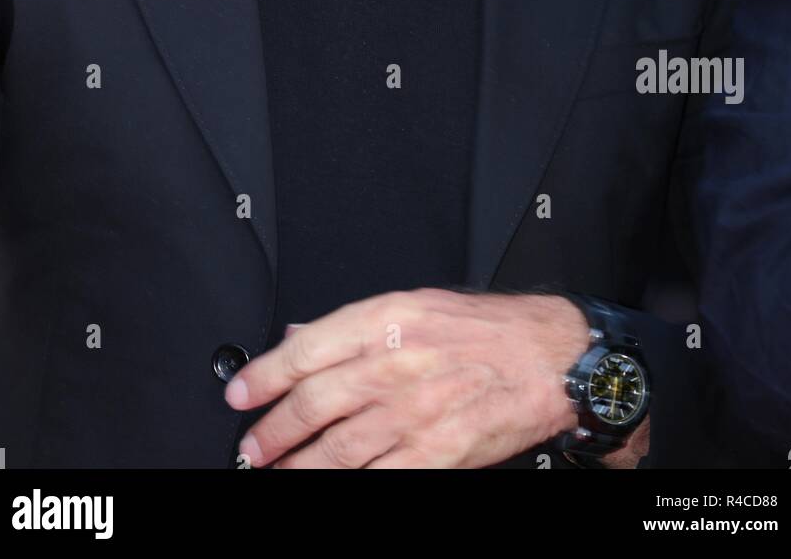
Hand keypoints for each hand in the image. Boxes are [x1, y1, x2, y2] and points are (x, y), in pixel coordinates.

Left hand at [225, 288, 590, 468]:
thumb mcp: (417, 305)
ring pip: (337, 449)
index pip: (307, 347)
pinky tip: (330, 486)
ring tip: (275, 474)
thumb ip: (357, 325)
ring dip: (298, 467)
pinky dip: (349, 484)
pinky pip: (379, 477)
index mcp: (387, 318)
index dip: (264, 374)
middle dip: (273, 430)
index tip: (240, 393)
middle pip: (314, 402)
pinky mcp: (438, 453)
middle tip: (251, 447)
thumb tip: (300, 336)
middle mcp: (396, 363)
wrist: (550, 357)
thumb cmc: (487, 330)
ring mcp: (415, 412)